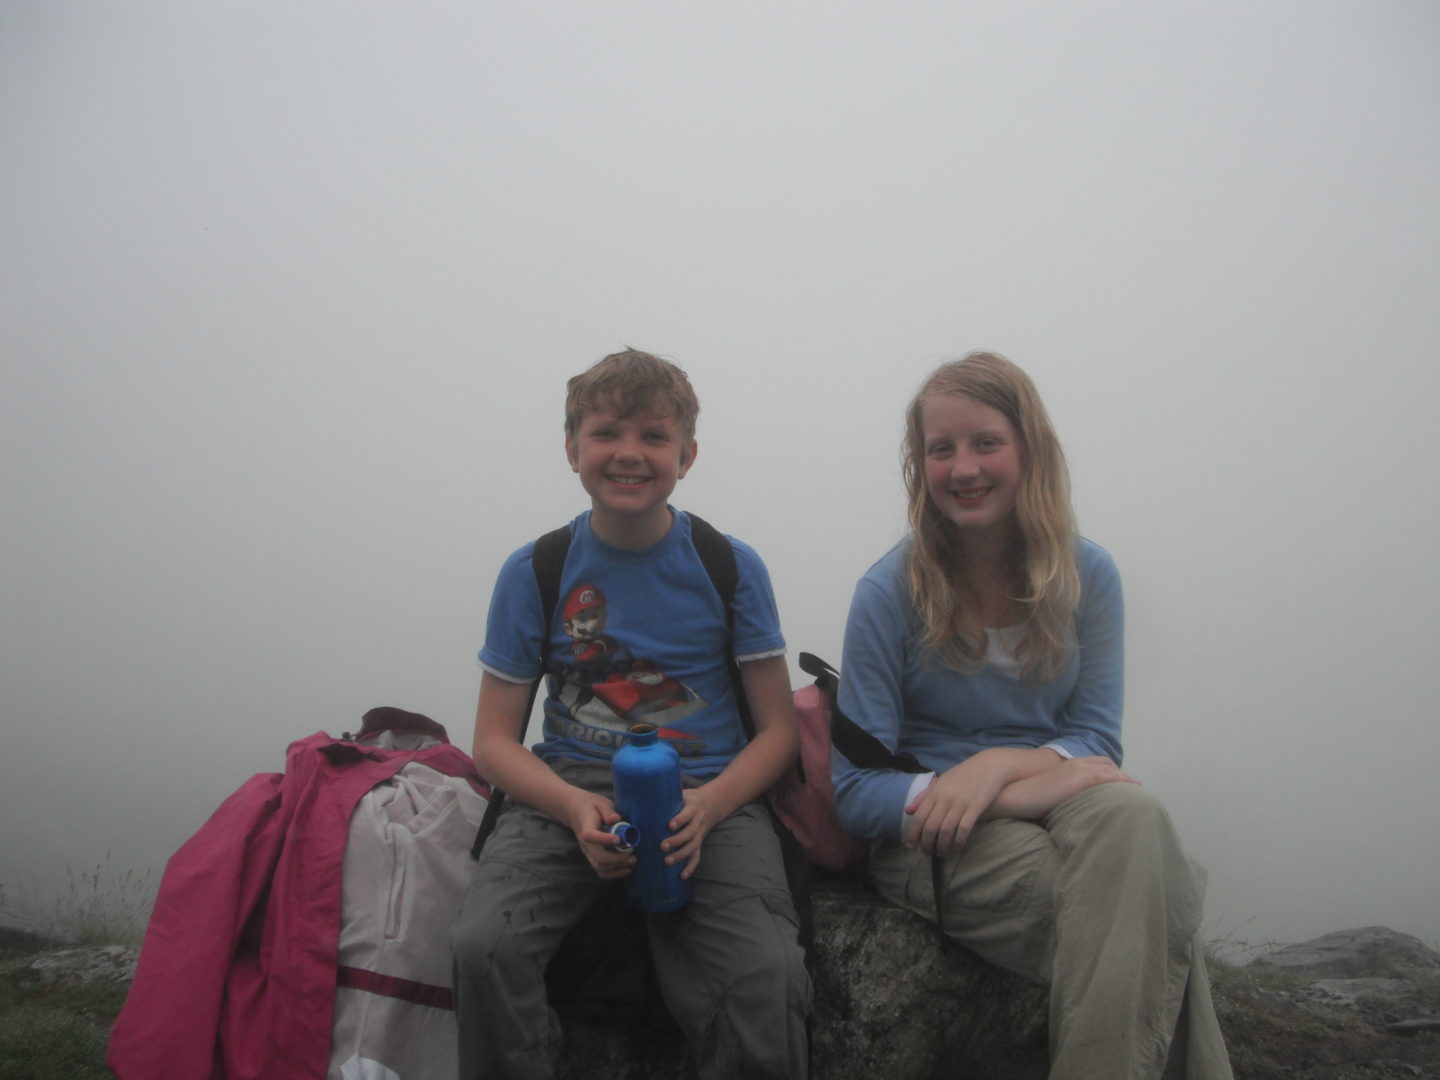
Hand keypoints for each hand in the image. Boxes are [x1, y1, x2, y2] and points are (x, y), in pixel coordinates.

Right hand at [563, 788, 635, 879]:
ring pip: (599, 867)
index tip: (619, 839)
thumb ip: (608, 811)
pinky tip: (626, 869)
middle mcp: (585, 843)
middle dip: (617, 859)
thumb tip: (616, 819)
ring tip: (632, 861)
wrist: (576, 812)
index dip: (604, 839)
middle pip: (598, 857)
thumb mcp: (600, 802)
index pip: (590, 836)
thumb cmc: (591, 806)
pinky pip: (600, 870)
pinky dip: (613, 873)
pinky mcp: (592, 857)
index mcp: (586, 827)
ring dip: (617, 868)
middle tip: (632, 854)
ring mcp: (588, 852)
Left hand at [661, 786, 724, 879]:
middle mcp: (698, 821)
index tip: (670, 825)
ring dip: (681, 855)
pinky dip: (691, 867)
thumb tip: (639, 799)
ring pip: (693, 846)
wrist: (712, 803)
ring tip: (668, 861)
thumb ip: (666, 798)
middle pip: (690, 833)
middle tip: (663, 846)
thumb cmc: (689, 799)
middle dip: (677, 840)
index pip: (688, 813)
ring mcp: (700, 833)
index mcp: (693, 807)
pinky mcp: (699, 842)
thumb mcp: (681, 794)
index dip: (680, 819)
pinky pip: (697, 856)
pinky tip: (683, 876)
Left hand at [904, 749, 1015, 855]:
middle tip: (927, 853)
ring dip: (942, 846)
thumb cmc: (964, 774)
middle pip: (930, 826)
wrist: (990, 765)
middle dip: (926, 844)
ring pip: (945, 830)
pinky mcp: (976, 807)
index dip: (913, 834)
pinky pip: (964, 829)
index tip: (911, 847)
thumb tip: (907, 811)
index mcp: (935, 792)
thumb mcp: (942, 782)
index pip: (919, 817)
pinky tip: (958, 847)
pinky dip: (959, 841)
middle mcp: (945, 798)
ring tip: (941, 854)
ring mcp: (960, 802)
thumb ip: (924, 797)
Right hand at [991, 756, 1137, 820]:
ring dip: (1126, 780)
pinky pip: (1109, 778)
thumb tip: (1065, 805)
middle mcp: (1076, 763)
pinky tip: (1131, 792)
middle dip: (1121, 775)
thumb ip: (1059, 791)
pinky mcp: (1080, 779)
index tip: (1119, 782)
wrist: (1015, 792)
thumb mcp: (1047, 790)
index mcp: (1068, 764)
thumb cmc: (1026, 797)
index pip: (1096, 762)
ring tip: (1137, 793)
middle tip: (1132, 788)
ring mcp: (1078, 770)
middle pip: (1107, 764)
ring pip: (1111, 771)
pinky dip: (1122, 782)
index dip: (1109, 771)